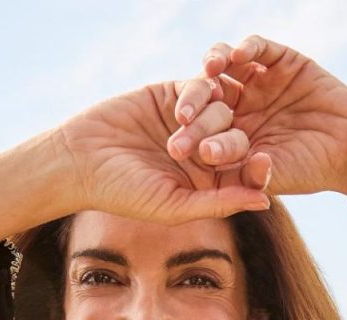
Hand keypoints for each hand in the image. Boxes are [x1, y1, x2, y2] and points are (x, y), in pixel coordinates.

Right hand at [57, 81, 270, 223]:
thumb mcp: (174, 206)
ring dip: (207, 123)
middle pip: (238, 139)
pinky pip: (200, 87)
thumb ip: (220, 203)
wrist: (80, 159)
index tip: (262, 163)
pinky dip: (196, 95)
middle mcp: (206, 151)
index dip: (258, 169)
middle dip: (229, 144)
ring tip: (175, 143)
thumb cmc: (125, 193)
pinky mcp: (175, 93)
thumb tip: (266, 203)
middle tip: (206, 152)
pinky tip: (178, 112)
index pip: (247, 174)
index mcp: (211, 183)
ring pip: (223, 112)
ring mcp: (193, 121)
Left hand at [171, 35, 346, 195]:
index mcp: (230, 133)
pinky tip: (238, 56)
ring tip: (209, 71)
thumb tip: (206, 155)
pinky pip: (259, 49)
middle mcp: (240, 104)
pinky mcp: (282, 61)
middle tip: (184, 114)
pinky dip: (248, 48)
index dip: (189, 137)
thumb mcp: (267, 177)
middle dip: (194, 104)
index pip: (202, 130)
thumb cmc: (306, 171)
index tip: (177, 147)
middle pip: (207, 95)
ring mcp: (259, 81)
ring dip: (214, 64)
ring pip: (226, 65)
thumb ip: (238, 171)